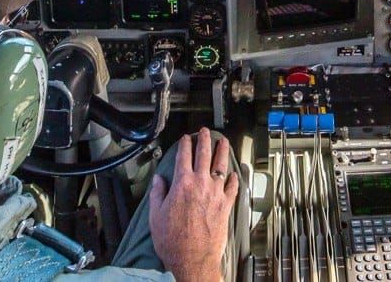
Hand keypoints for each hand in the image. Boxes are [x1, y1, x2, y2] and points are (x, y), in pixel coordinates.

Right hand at [149, 128, 238, 281]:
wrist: (192, 258)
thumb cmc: (173, 240)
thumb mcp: (155, 215)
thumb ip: (157, 193)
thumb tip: (159, 180)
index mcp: (182, 184)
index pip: (184, 156)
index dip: (185, 144)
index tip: (186, 138)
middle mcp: (201, 184)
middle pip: (204, 155)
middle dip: (204, 140)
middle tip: (205, 132)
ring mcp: (216, 194)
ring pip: (221, 166)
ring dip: (222, 151)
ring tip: (223, 142)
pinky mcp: (226, 205)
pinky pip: (232, 187)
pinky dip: (234, 179)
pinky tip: (234, 174)